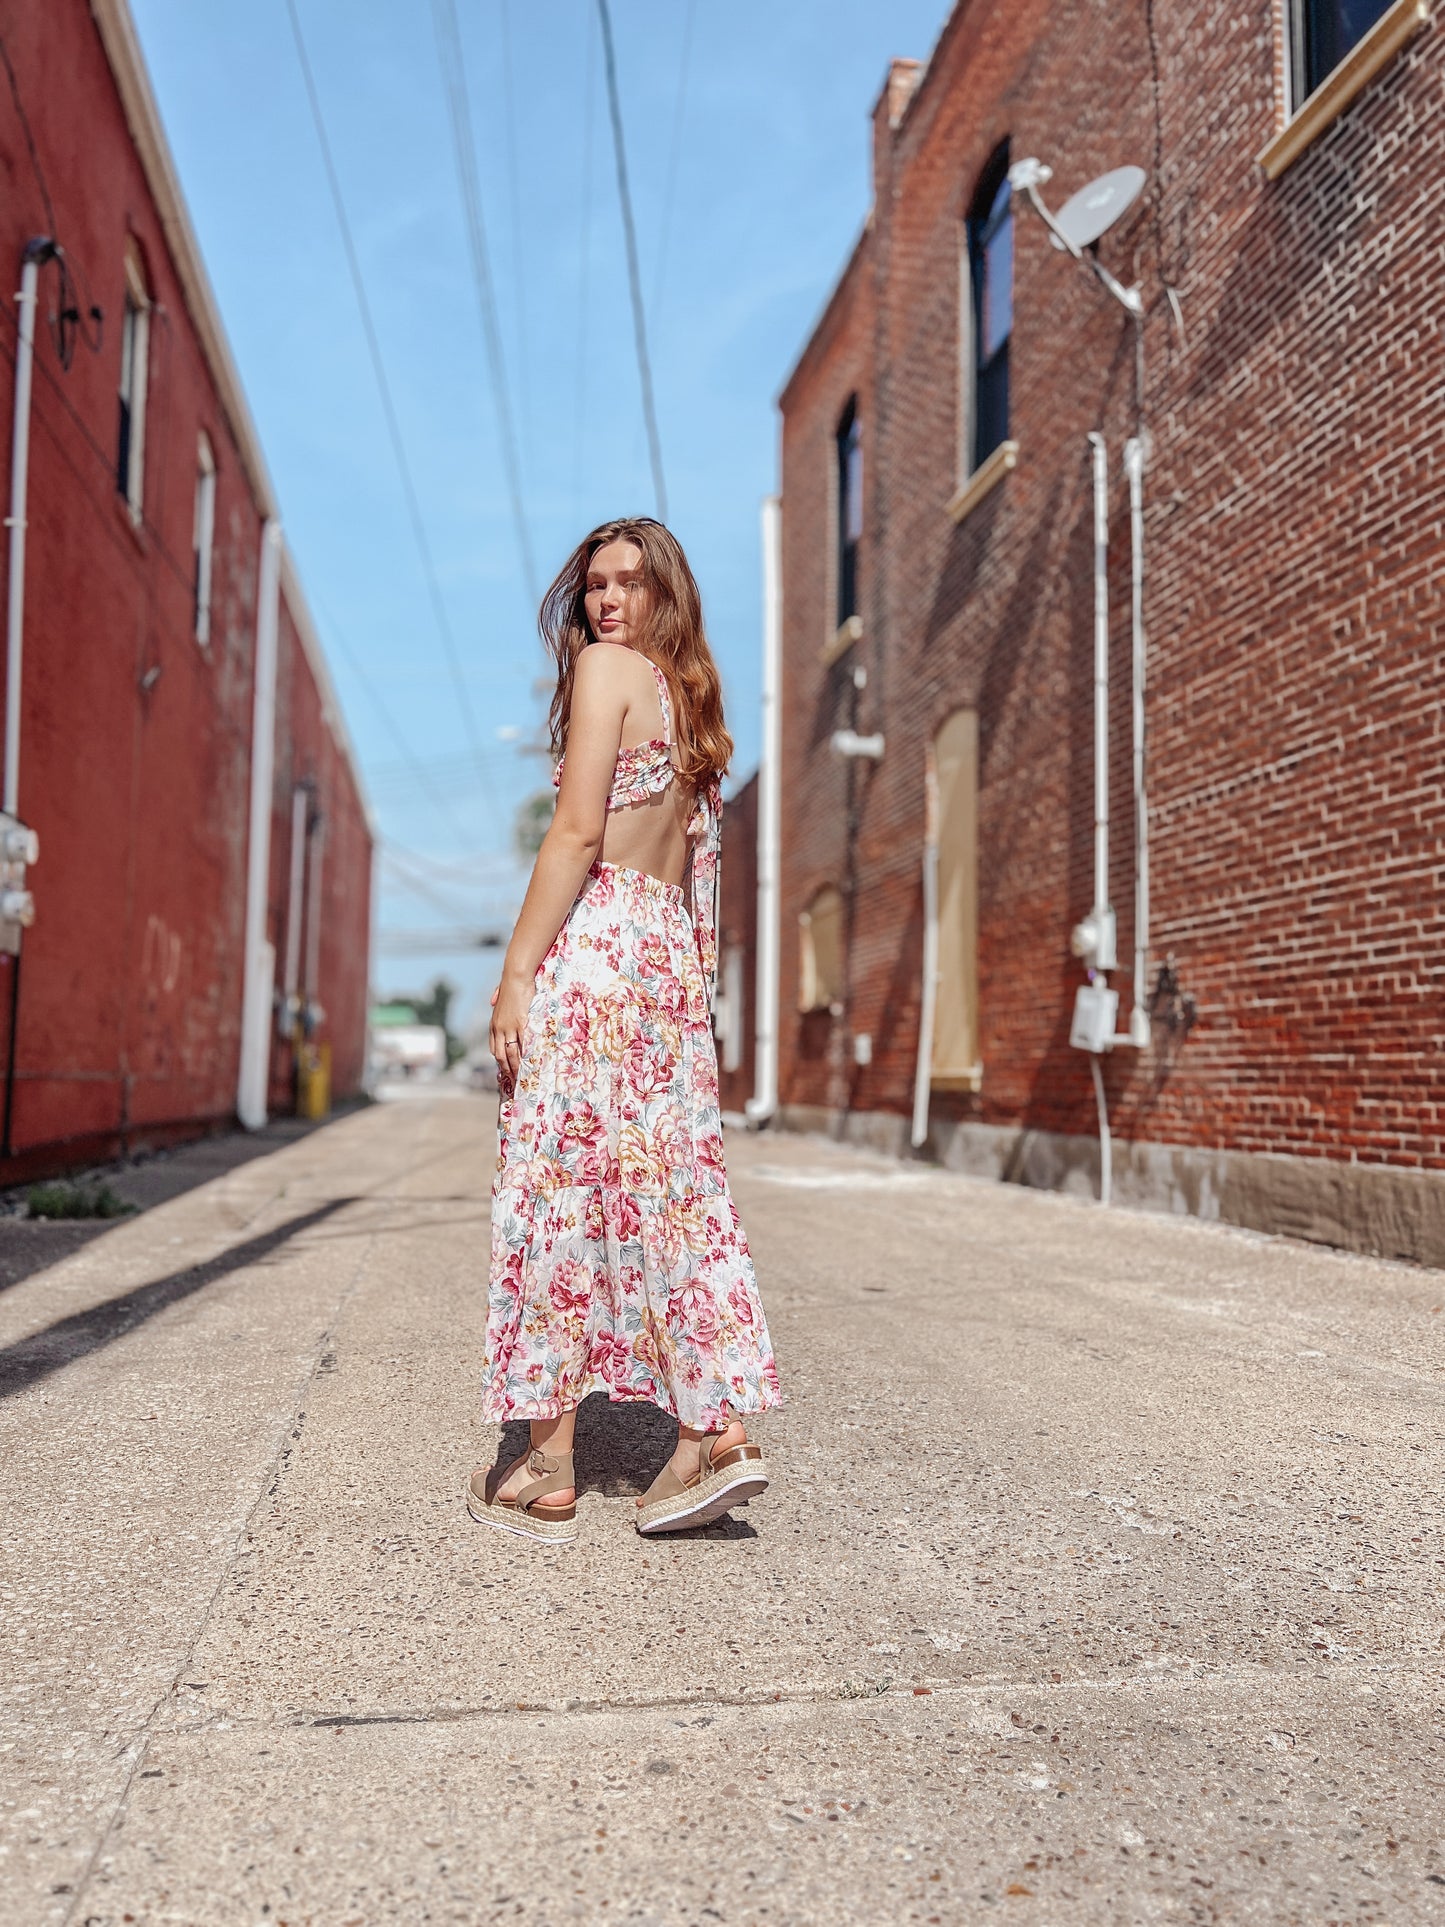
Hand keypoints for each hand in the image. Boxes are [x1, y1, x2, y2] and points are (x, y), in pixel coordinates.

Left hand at [489, 972, 530, 1089]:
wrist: (515, 977)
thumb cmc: (510, 985)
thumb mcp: (500, 995)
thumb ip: (496, 999)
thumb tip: (492, 1000)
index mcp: (493, 1024)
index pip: (493, 1047)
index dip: (498, 1059)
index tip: (504, 1069)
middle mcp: (498, 1028)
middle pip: (500, 1054)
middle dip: (506, 1068)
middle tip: (512, 1079)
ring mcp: (508, 1027)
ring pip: (510, 1052)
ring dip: (515, 1066)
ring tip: (521, 1076)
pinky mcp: (520, 1024)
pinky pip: (522, 1043)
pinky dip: (525, 1054)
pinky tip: (530, 1062)